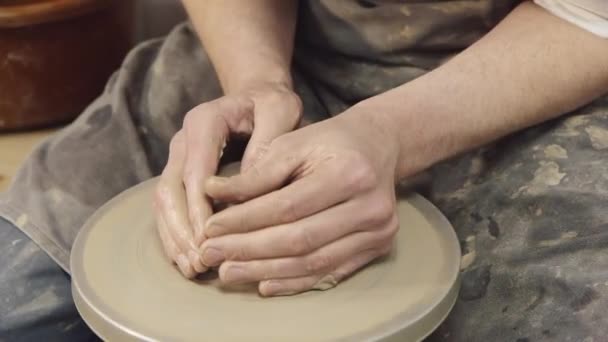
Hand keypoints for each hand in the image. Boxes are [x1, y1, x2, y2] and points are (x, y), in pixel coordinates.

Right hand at [154, 82, 301, 277]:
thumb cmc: (271, 105)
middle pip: (171, 190)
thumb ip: (268, 141)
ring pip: (164, 201)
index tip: (212, 239)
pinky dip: (175, 233)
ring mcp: (178, 157)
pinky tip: (187, 258)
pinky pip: (169, 206)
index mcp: (204, 122)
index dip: (200, 209)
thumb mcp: (280, 111)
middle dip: (183, 230)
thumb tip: (251, 186)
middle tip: (200, 262)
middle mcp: (183, 139)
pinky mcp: (180, 172)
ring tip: (193, 268)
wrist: (255, 95)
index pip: (195, 172)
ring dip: (175, 237)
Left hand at [200, 107, 401, 295]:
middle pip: (299, 240)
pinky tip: (264, 284)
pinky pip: (331, 272)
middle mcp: (370, 206)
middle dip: (249, 250)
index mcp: (349, 173)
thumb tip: (212, 194)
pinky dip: (295, 281)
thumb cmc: (329, 141)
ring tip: (228, 272)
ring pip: (313, 262)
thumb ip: (256, 173)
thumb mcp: (292, 144)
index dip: (244, 220)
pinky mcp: (379, 247)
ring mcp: (379, 231)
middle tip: (210, 255)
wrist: (379, 144)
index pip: (287, 206)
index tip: (209, 227)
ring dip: (266, 271)